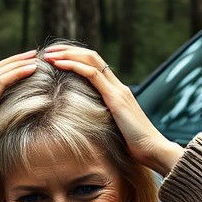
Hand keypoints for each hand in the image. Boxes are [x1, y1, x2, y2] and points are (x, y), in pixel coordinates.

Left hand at [42, 44, 182, 174]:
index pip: (95, 66)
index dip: (74, 58)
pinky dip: (73, 65)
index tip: (55, 59)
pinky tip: (58, 65)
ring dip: (67, 54)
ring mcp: (118, 90)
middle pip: (91, 56)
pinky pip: (92, 74)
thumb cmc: (136, 148)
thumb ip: (102, 123)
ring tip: (48, 55)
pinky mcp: (115, 98)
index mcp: (117, 92)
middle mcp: (118, 86)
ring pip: (91, 60)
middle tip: (47, 51)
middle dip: (68, 50)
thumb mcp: (113, 131)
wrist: (154, 151)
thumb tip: (84, 130)